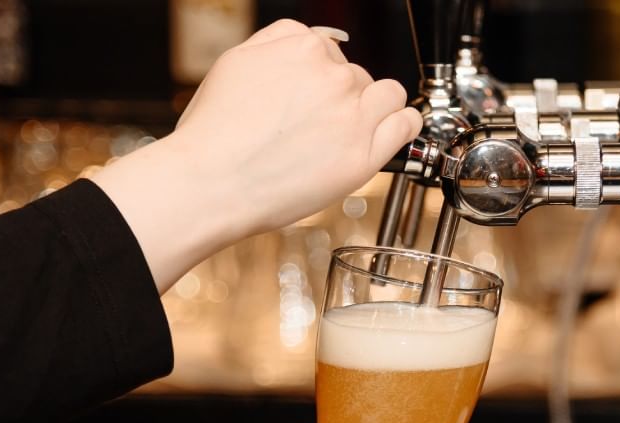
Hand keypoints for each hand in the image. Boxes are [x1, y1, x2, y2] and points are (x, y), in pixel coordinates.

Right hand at [90, 20, 421, 292]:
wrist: (212, 182)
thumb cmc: (214, 134)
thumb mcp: (235, 64)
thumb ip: (275, 44)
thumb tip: (303, 41)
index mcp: (302, 47)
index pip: (329, 50)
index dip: (320, 76)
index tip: (313, 97)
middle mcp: (332, 75)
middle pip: (356, 75)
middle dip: (342, 96)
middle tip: (320, 125)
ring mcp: (352, 114)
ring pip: (388, 95)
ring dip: (376, 107)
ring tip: (356, 129)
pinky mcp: (364, 153)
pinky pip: (406, 124)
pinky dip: (404, 124)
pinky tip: (392, 132)